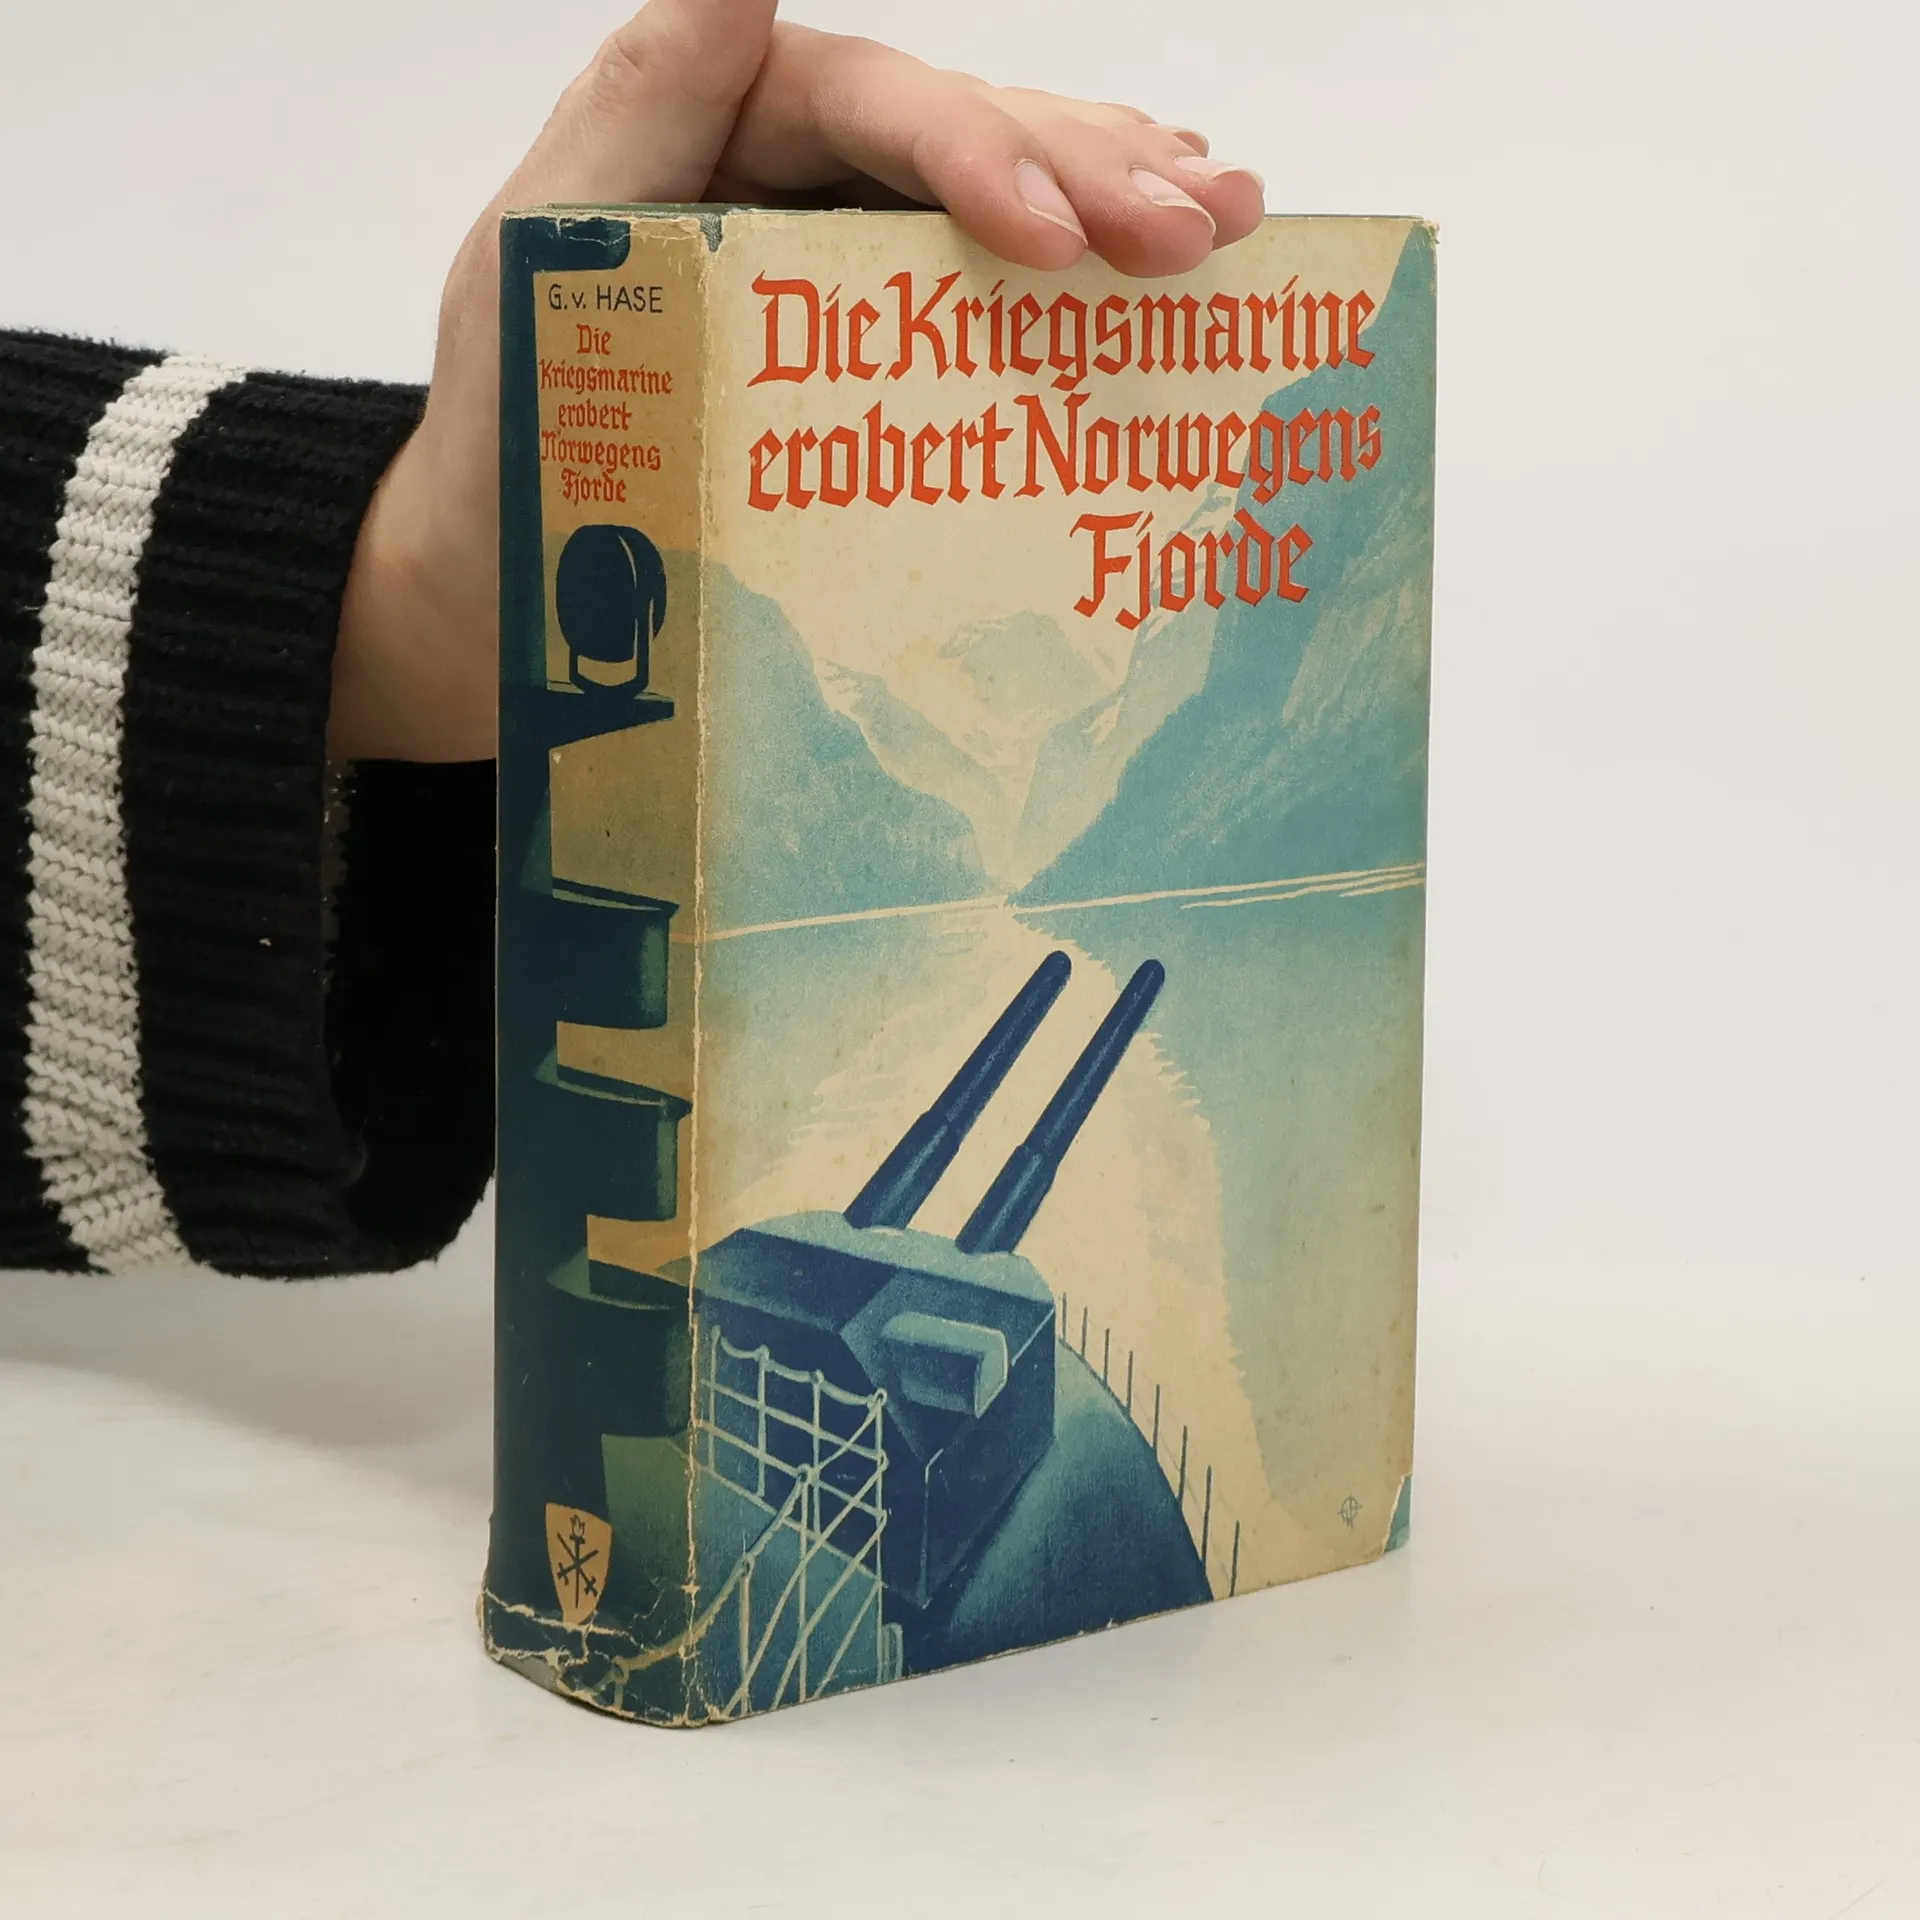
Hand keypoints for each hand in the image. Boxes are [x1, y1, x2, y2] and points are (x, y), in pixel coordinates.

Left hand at [330, 0, 1266, 760]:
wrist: (514, 591)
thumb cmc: (510, 432)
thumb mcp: (536, 256)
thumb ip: (636, 111)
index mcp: (734, 131)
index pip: (877, 107)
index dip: (981, 153)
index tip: (1059, 235)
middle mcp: (812, 181)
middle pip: (975, 141)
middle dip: (1095, 174)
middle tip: (1201, 228)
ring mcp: (862, 270)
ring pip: (1013, 204)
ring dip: (1126, 203)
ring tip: (1230, 223)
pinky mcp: (892, 361)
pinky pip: (1003, 304)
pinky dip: (1093, 289)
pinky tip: (1179, 281)